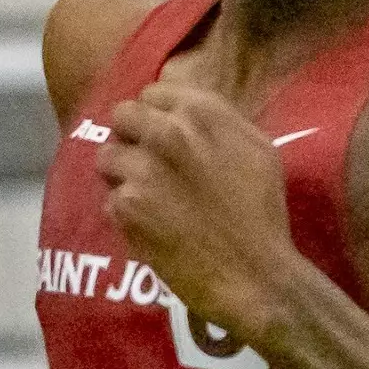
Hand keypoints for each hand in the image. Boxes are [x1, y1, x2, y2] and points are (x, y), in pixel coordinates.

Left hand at [96, 82, 303, 339]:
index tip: (160, 134)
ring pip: (106, 157)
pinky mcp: (125, 205)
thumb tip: (180, 109)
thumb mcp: (256, 150)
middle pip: (120, 116)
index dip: (153, 115)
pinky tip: (150, 225)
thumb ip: (217, 121)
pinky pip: (110, 198)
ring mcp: (142, 169)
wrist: (254, 274)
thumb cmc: (262, 213)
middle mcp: (167, 133)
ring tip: (146, 197)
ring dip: (121, 175)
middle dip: (130, 137)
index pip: (151, 94)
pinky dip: (125, 212)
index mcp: (203, 113)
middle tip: (145, 162)